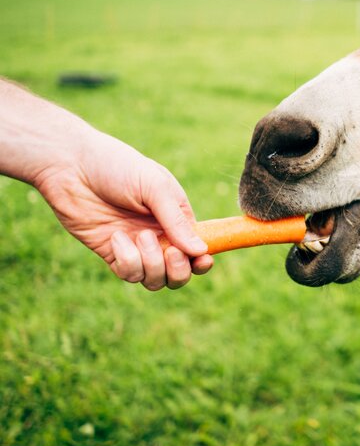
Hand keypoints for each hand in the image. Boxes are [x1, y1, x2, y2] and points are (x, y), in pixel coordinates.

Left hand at [34, 131, 212, 289]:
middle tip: (169, 251)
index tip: (203, 260)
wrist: (70, 166)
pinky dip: (128, 261)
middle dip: (178, 269)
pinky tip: (116, 238)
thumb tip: (202, 250)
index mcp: (177, 218)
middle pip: (180, 272)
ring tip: (140, 237)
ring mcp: (136, 247)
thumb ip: (177, 221)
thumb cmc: (117, 166)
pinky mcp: (112, 254)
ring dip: (152, 265)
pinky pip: (129, 274)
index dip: (203, 260)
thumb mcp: (154, 187)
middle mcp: (160, 236)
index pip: (199, 248)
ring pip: (156, 279)